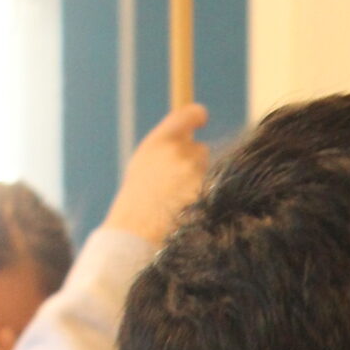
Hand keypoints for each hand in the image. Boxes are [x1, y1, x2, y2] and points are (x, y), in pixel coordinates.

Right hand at [105, 103, 208, 245]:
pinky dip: (205, 200)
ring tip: (176, 203)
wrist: (135, 235)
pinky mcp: (208, 192)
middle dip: (193, 165)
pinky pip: (213, 191)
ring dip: (198, 184)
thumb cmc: (136, 205)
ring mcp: (195, 173)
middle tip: (174, 186)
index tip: (201, 118)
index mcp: (159, 142)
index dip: (196, 115)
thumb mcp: (143, 168)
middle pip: (200, 150)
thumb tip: (188, 135)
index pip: (188, 114)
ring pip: (206, 173)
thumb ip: (164, 149)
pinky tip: (186, 211)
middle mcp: (179, 152)